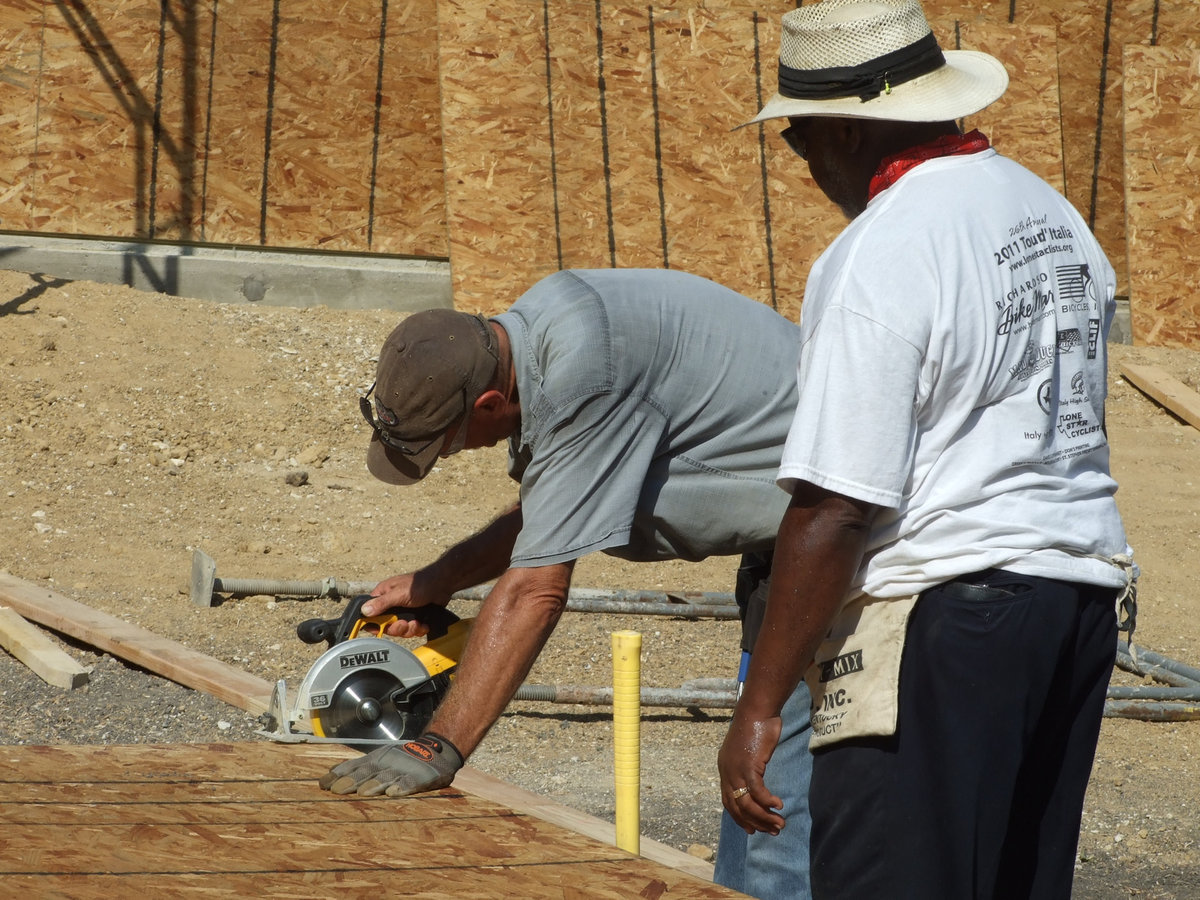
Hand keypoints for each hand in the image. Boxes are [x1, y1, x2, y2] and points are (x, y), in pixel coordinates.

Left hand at [318, 733, 463, 796]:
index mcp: (377, 760)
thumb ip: (357, 768)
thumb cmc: (403, 760)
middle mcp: (387, 763)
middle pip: (367, 773)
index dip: (339, 775)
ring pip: (386, 778)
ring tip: (363, 793)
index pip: (354, 767)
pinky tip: (394, 793)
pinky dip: (402, 787)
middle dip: (352, 781)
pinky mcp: (421, 778)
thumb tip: (330, 775)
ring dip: (374, 785)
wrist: (436, 752)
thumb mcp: (379, 760)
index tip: (323, 785)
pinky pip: (411, 783)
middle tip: (336, 791)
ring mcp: (403, 770)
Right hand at [364, 572, 448, 637]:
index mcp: (383, 595)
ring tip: (417, 622)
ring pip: (400, 629)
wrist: (442, 584)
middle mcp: (391, 604)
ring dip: (410, 629)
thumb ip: (382, 603)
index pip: (371, 614)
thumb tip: (364, 610)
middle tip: (405, 623)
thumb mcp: (399, 594)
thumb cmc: (420, 584)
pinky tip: (424, 624)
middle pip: (387, 625)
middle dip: (398, 628)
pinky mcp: (415, 616)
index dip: (375, 624)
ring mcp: (403, 611)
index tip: (381, 629)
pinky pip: (412, 630)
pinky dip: (419, 629)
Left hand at [718, 710, 784, 834]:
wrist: (757, 710)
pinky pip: (757, 792)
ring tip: (779, 823)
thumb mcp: (748, 751)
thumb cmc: (756, 727)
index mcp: (725, 769)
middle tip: (772, 830)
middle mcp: (727, 772)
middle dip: (755, 823)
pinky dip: (768, 802)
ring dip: (764, 817)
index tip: (753, 829)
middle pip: (737, 807)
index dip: (740, 818)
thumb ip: (749, 766)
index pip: (728, 802)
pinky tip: (778, 806)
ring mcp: (736, 770)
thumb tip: (757, 780)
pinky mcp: (749, 766)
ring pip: (747, 804)